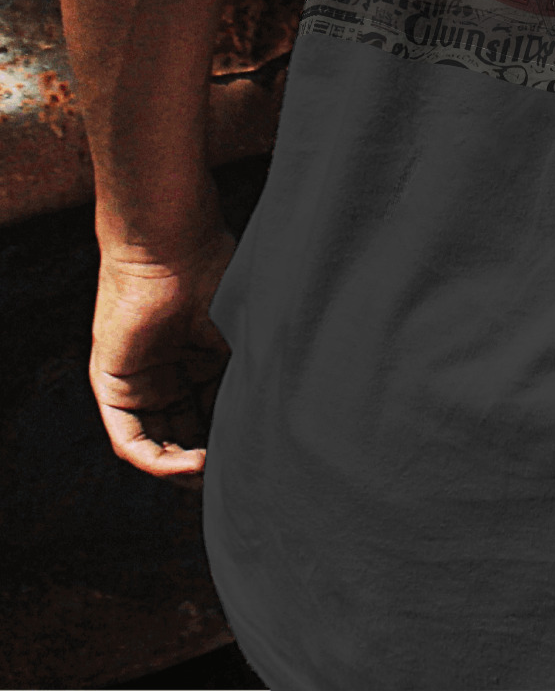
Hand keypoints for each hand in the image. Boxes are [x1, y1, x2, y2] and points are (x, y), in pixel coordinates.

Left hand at [88, 229, 235, 481]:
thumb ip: (251, 375)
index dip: (232, 440)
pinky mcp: (113, 386)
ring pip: (159, 443)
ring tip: (214, 475)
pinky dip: (158, 458)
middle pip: (187, 435)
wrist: (173, 245)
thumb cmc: (216, 272)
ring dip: (184, 467)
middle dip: (208, 461)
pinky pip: (130, 438)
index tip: (257, 456)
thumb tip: (273, 423)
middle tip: (234, 477)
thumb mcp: (244, 332)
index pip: (215, 414)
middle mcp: (170, 375)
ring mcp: (140, 382)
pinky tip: (190, 463)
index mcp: (203, 359)